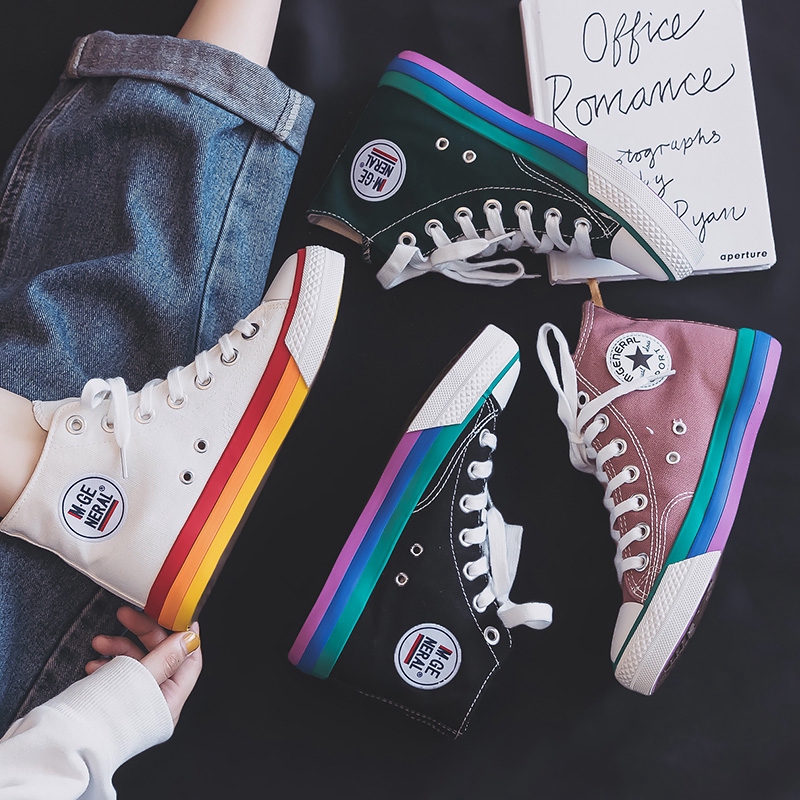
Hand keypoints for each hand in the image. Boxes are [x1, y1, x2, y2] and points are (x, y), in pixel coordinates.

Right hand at [86, 606, 202, 725]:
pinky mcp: (115, 704)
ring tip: (98, 643)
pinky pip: (119, 677)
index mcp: (170, 702)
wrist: (60, 746)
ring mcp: (136, 705)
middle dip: (141, 634)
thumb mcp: (138, 677)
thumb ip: (166, 656)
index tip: (173, 612)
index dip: (184, 634)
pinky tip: (93, 664)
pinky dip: (108, 666)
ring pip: (137, 664)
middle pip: (161, 657)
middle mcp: (156, 705)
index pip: (189, 661)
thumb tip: (190, 638)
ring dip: (119, 648)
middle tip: (124, 615)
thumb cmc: (100, 716)